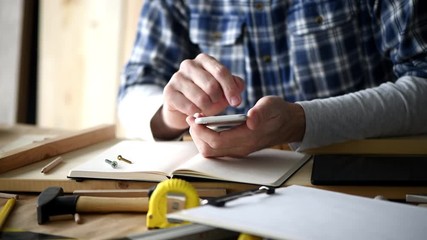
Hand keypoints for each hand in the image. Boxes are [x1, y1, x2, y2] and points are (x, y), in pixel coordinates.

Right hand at [152, 53, 244, 138]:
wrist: (183, 109)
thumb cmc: (207, 96)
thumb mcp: (223, 90)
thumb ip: (234, 85)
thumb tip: (238, 87)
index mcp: (204, 60)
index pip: (221, 72)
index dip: (231, 89)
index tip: (236, 102)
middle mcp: (189, 64)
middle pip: (211, 85)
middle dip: (218, 100)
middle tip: (218, 106)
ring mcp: (177, 77)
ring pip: (200, 98)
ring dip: (207, 108)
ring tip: (207, 110)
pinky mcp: (169, 91)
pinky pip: (189, 106)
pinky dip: (196, 113)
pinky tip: (196, 113)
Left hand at [186, 96, 305, 156]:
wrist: (288, 124)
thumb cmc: (278, 112)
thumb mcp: (272, 106)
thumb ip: (261, 112)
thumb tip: (251, 120)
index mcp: (248, 137)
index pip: (217, 141)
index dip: (202, 131)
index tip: (195, 117)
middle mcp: (241, 148)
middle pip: (209, 150)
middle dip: (197, 134)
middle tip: (193, 117)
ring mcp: (238, 150)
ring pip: (210, 151)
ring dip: (200, 137)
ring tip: (197, 120)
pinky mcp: (236, 148)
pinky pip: (215, 149)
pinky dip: (206, 138)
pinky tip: (206, 124)